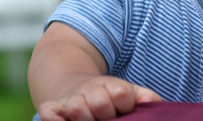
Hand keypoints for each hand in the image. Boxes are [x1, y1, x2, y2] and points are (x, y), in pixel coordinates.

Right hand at [37, 76, 161, 120]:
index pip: (121, 94)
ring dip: (85, 120)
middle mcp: (88, 91)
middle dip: (106, 115)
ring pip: (78, 110)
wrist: (75, 86)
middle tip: (107, 118)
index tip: (123, 108)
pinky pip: (50, 115)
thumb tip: (153, 102)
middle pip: (100, 104)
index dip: (125, 104)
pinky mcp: (52, 109)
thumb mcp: (128, 92)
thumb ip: (143, 97)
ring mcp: (69, 101)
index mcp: (110, 86)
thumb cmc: (107, 96)